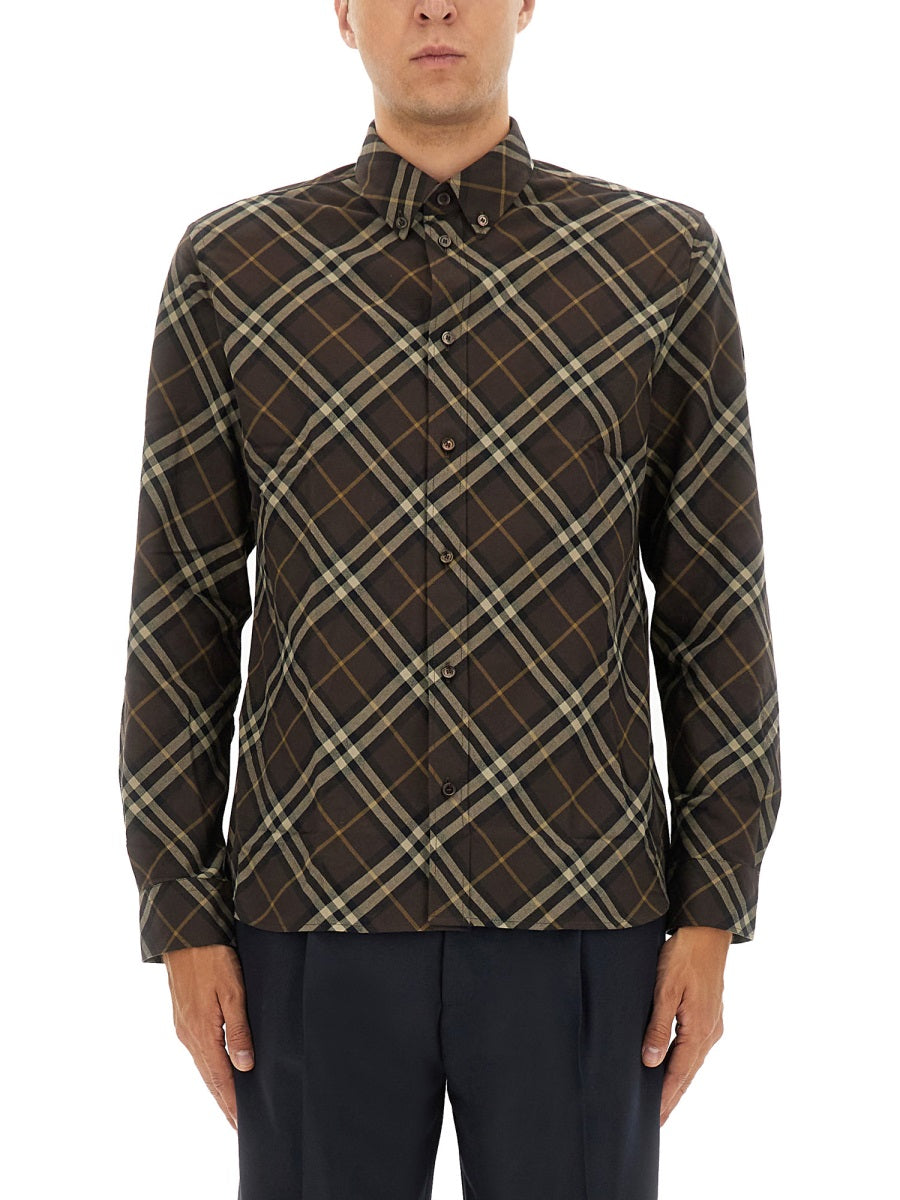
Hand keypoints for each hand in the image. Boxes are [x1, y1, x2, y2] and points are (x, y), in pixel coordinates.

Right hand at [162, 943, 254, 1129]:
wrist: (186, 935)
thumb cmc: (212, 959)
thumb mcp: (232, 992)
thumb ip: (238, 1031)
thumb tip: (244, 1067)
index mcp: (201, 1034)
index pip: (220, 1079)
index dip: (232, 1103)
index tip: (242, 1125)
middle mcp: (189, 1036)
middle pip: (209, 1078)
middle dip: (224, 1103)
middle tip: (238, 1126)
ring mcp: (183, 1027)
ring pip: (203, 1066)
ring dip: (217, 1087)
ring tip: (231, 1106)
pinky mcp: (183, 1017)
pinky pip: (199, 1052)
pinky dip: (210, 1068)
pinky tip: (218, 1070)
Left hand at [641, 925, 730, 1124]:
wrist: (706, 931)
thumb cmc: (683, 955)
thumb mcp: (665, 989)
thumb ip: (659, 1027)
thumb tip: (652, 1063)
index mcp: (699, 1030)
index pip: (679, 1074)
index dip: (666, 1098)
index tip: (654, 1121)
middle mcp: (710, 1032)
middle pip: (688, 1074)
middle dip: (673, 1098)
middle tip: (658, 1123)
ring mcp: (713, 1023)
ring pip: (693, 1062)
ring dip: (679, 1082)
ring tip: (664, 1102)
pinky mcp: (710, 1014)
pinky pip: (696, 1048)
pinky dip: (685, 1064)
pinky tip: (676, 1067)